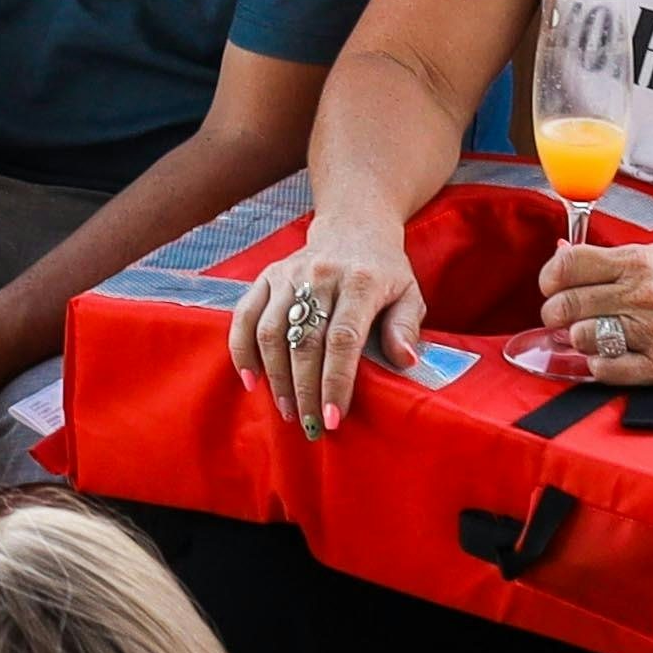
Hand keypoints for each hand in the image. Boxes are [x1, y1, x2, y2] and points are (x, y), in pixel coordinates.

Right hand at [230, 218, 428, 435]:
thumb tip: (404, 360)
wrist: (354, 227)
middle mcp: (321, 275)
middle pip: (304, 341)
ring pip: (271, 332)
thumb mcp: (409, 294)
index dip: (336, 381)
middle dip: (305, 389)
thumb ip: (406, 327)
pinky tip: (251, 380)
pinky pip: (245, 316)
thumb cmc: (385, 272)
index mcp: (361, 281)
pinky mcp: (267, 276)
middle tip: (309, 425)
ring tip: (287, 410)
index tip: (333, 417)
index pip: (343, 338)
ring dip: (276, 377)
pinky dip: (242, 350)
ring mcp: (289, 274)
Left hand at [526, 239, 652, 386]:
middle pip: (567, 305)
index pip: (569, 265)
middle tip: (564, 314)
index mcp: (643, 263)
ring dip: (581, 338)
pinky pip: (605, 369)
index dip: (550, 276)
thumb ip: (613, 258)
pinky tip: (610, 353)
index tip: (552, 284)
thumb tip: (563, 255)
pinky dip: (599, 363)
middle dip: (557, 311)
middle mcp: (646, 296)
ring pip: (582, 337)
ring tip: (595, 332)